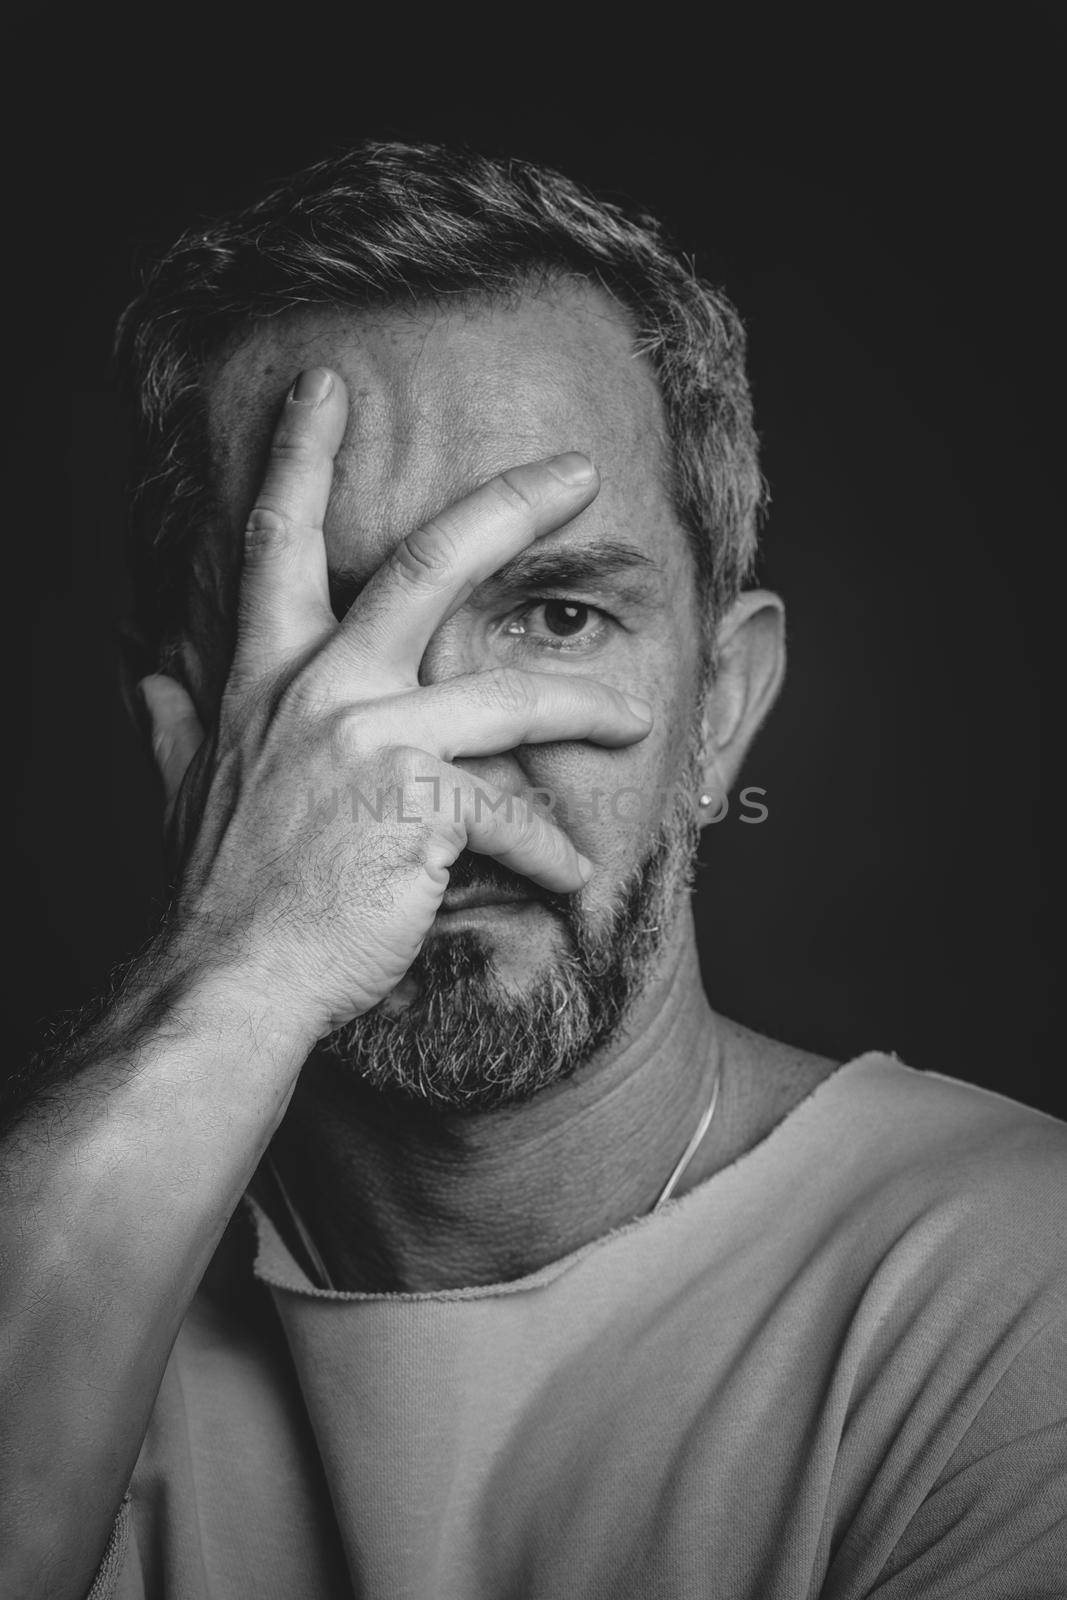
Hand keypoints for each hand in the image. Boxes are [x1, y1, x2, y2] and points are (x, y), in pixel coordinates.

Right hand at [140, 368, 652, 1039]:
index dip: (299, 456)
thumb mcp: (183, 789)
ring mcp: (370, 745)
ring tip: (639, 717)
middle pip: (424, 564)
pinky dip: (549, 849)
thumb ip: (177, 725)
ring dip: (587, 703)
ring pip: (507, 694)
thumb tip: (150, 682)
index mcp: (269, 677)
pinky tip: (574, 876)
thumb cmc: (219, 890)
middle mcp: (321, 691)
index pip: (277, 542)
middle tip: (577, 470)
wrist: (229, 980)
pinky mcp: (415, 810)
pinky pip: (510, 816)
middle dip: (508, 503)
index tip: (326, 388)